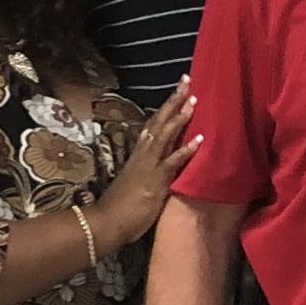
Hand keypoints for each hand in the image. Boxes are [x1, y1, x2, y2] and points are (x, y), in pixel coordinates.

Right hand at [96, 76, 200, 249]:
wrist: (106, 224)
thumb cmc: (120, 207)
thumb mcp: (136, 182)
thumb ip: (148, 170)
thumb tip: (159, 163)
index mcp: (139, 154)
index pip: (154, 125)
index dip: (166, 108)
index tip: (178, 91)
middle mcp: (143, 154)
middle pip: (159, 121)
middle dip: (173, 101)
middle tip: (187, 80)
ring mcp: (149, 165)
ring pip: (165, 135)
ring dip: (180, 117)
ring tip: (194, 100)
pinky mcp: (155, 180)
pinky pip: (172, 161)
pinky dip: (186, 150)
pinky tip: (199, 139)